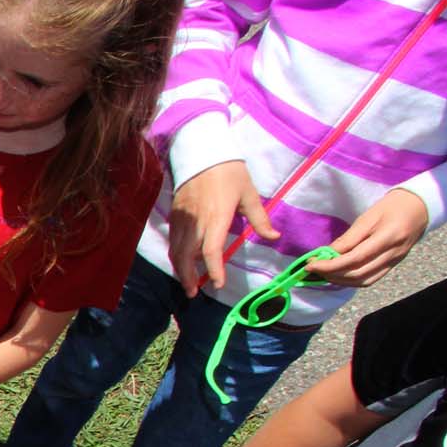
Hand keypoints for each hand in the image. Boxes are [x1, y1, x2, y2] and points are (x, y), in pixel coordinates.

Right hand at [168, 160, 278, 295]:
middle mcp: (196, 222)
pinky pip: (172, 240)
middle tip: (194, 293)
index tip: (218, 284)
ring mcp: (183, 219)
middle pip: (186, 257)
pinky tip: (181, 262)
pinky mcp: (175, 215)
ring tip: (186, 283)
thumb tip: (274, 236)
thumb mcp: (249, 194)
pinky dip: (175, 255)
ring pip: (175, 251)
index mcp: (217, 218)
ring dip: (179, 270)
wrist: (202, 152)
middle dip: (188, 278)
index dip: (214, 270)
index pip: (211, 251)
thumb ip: (260, 219)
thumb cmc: (230, 173)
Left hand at [312, 189, 428, 288]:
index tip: (311, 265)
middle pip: (358, 274)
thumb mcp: (368, 217)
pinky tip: (339, 275)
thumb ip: (348, 238)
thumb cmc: (393, 206)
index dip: (330, 265)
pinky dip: (352, 281)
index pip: (354, 259)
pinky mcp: (393, 265)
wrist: (421, 207)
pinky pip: (371, 279)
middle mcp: (393, 254)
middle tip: (313, 269)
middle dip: (331, 274)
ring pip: (364, 281)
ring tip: (323, 273)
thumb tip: (327, 254)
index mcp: (387, 238)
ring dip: (340, 280)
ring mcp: (395, 262)